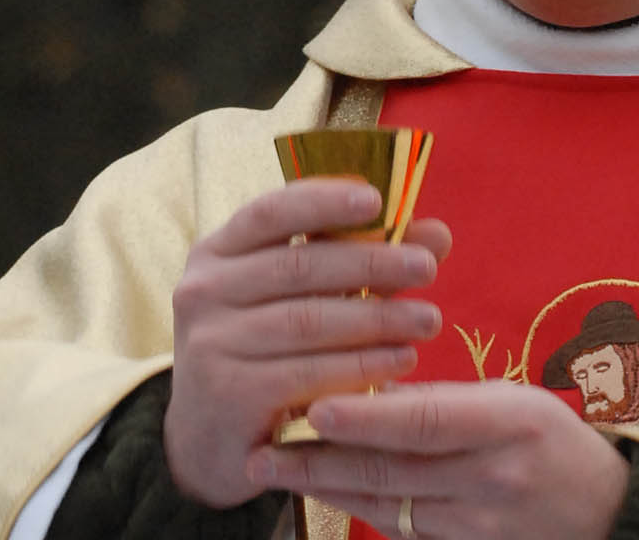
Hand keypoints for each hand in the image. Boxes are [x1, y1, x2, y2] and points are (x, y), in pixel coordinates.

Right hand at [164, 179, 452, 507]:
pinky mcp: (228, 395)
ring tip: (427, 320)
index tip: (377, 198)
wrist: (210, 439)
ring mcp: (210, 344)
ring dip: (376, 318)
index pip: (269, 212)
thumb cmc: (265, 354)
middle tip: (428, 267)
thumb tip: (436, 233)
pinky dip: (361, 366)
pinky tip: (402, 361)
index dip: (323, 201)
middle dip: (370, 263)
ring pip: (306, 321)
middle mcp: (202, 292)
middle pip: (297, 267)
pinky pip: (308, 373)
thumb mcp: (300, 299)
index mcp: (217, 253)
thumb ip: (362, 263)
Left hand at [249, 380, 629, 539]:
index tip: (315, 406)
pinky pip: (401, 528)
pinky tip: (322, 490)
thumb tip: (363, 384)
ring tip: (275, 469)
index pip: (427, 420)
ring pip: (387, 504)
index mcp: (509, 423)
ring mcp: (480, 524)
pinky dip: (358, 506)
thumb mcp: (510, 400)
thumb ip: (440, 398)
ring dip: (326, 487)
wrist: (604, 512)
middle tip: (264, 449)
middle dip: (320, 460)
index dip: (368, 415)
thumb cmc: (550, 441)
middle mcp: (493, 477)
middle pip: (393, 470)